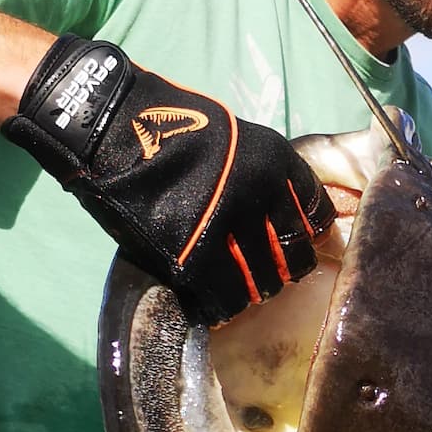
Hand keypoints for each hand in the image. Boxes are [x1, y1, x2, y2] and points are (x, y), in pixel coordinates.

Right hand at [4, 37, 335, 324]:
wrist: (115, 128)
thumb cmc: (171, 126)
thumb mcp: (235, 137)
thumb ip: (261, 173)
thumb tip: (276, 211)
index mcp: (275, 161)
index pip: (317, 209)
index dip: (311, 231)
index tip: (301, 240)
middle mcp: (262, 194)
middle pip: (296, 253)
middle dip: (288, 268)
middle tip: (276, 274)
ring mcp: (229, 227)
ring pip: (265, 281)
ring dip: (258, 290)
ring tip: (246, 291)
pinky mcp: (194, 256)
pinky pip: (225, 297)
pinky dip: (226, 305)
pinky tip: (219, 303)